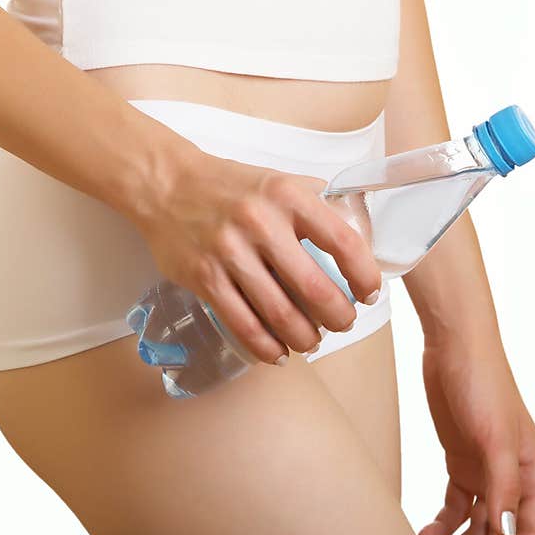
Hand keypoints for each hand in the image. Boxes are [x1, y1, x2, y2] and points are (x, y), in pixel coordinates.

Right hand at [130, 144, 381, 364]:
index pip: (343, 242)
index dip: (364, 275)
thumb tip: (353, 227)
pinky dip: (265, 347)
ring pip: (280, 314)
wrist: (165, 184)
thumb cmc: (227, 185)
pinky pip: (242, 324)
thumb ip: (314, 202)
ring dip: (304, 338)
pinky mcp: (204, 277)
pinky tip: (276, 353)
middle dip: (338, 317)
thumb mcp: (277, 180)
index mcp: (288, 196)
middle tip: (343, 323)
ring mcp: (229, 253)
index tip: (369, 293)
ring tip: (311, 342)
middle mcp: (260, 223)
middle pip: (315, 288)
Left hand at [417, 334, 534, 534]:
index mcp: (532, 472)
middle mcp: (511, 475)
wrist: (453, 348)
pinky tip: (425, 533)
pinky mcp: (459, 458)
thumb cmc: (482, 384)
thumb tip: (503, 531)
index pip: (529, 531)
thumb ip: (500, 485)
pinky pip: (454, 503)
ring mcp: (484, 467)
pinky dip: (442, 522)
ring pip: (475, 521)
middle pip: (498, 531)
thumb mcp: (492, 437)